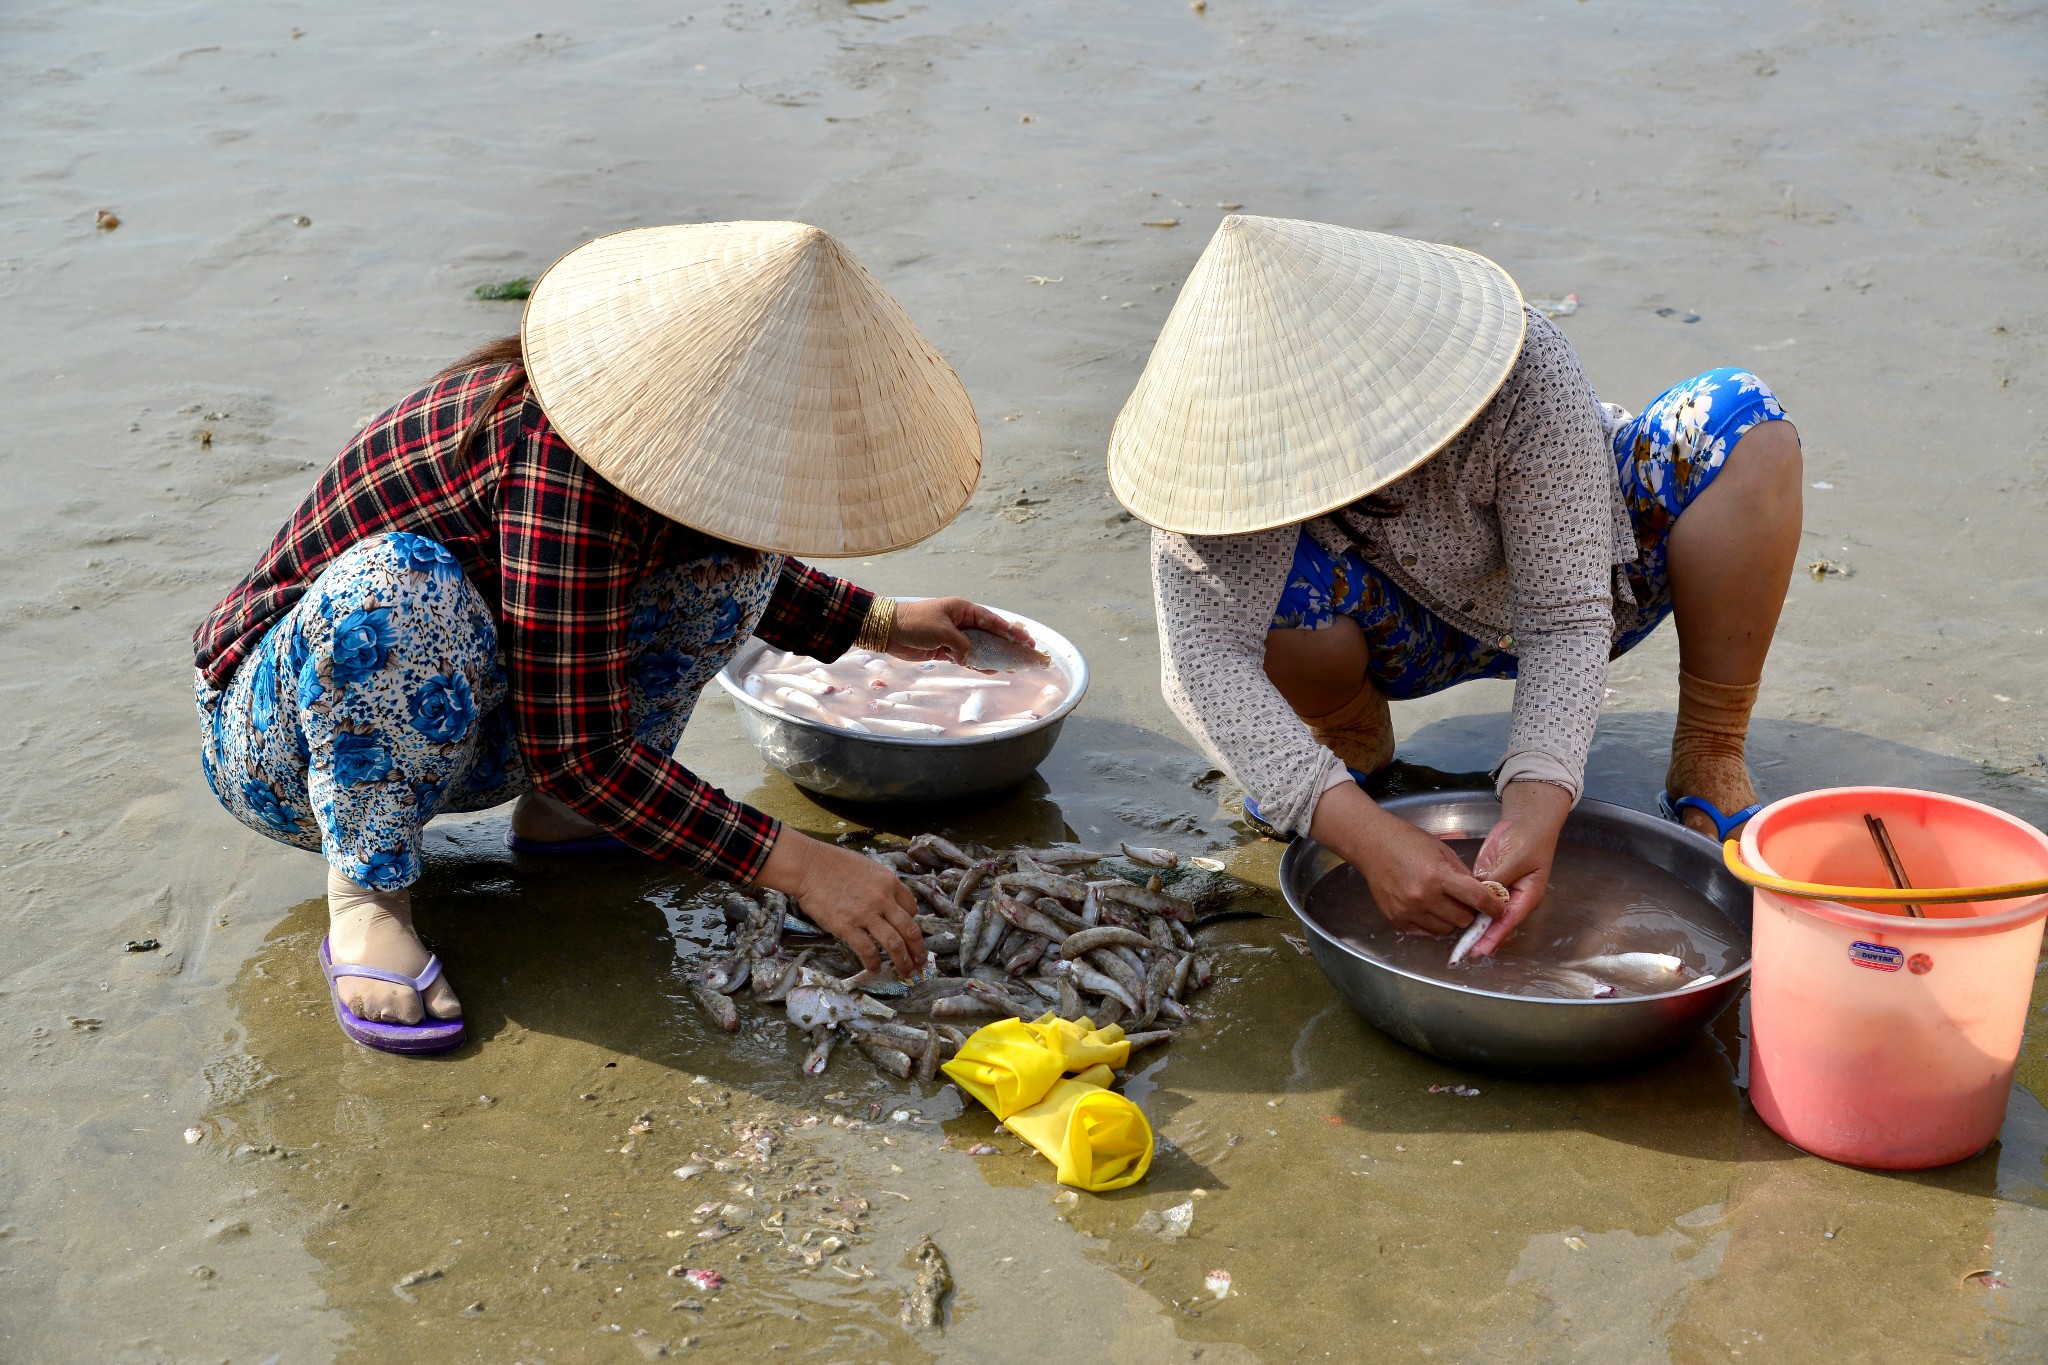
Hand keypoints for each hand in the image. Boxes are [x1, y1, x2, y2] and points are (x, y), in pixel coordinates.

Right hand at [756, 830, 925, 975]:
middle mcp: (883, 899)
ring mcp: (866, 914)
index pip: (912, 907)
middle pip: (910, 929)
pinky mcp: (847, 927)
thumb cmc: (834, 863)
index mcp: (889, 882)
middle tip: (921, 963)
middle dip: (918, 950)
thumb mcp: (868, 867)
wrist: (809, 866)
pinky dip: (874, 964)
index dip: (913, 922)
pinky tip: (875, 969)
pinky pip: (867, 951)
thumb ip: (881, 886)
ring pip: (894, 944)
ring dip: (903, 962)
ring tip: (906, 972)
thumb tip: (889, 904)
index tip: (910, 933)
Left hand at [886, 597, 1034, 663]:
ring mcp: (953, 637)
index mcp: (963, 610)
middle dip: (1005, 644)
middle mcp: (961, 622)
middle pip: (989, 634)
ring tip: (1010, 666)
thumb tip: (971, 658)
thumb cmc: (916, 623)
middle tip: (1024, 654)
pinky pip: (965, 657)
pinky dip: (976, 664)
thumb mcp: (943, 631)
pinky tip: (988, 670)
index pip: (992, 620)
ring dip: (992, 656)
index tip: (1025, 639)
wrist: (888, 631)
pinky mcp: (944, 650)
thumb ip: (962, 645)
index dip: (1010, 630)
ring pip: (978, 648)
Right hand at [1309, 782, 1493, 935]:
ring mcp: (1408, 910)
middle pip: (1463, 920)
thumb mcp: (1442, 851)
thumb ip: (1463, 875)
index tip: (1499, 909)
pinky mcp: (1397, 920)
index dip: (1493, 906)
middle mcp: (1423, 896)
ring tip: (1443, 903)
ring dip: (1450, 920)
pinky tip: (1427, 907)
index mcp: (1438, 875)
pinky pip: (1425, 933)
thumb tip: (1482, 895)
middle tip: (1464, 901)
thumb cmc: (1408, 842)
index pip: (1477, 899)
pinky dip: (1431, 924)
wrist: (1372, 845)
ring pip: (1446, 930)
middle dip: (1469, 912)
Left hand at [1465, 780, 1571, 956]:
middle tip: (1461, 950)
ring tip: (1454, 939)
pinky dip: (1466, 906)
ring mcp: (1500, 891)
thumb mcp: (1515, 859)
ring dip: (1472, 925)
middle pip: (1496, 924)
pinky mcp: (1488, 881)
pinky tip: (1452, 914)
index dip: (1493, 938)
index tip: (1478, 950)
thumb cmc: (1529, 839)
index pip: (1508, 922)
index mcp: (1527, 897)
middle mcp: (1513, 899)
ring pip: (1485, 914)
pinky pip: (1476, 899)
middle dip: (1480, 937)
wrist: (1526, 821)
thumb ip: (1499, 877)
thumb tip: (1482, 894)